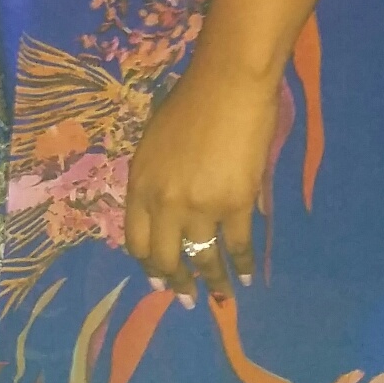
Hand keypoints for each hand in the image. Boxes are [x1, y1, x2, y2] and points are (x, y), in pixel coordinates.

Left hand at [124, 57, 278, 301]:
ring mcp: (199, 206)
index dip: (147, 265)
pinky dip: (243, 264)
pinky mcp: (235, 205)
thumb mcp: (156, 143)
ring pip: (202, 258)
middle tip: (186, 298)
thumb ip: (158, 180)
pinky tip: (247, 276)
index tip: (157, 278)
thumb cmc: (191, 102)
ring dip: (212, 282)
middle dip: (176, 283)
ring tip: (220, 297)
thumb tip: (173, 212)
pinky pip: (237, 245)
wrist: (228, 85)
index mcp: (139, 185)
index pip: (136, 240)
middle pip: (164, 258)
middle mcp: (163, 202)